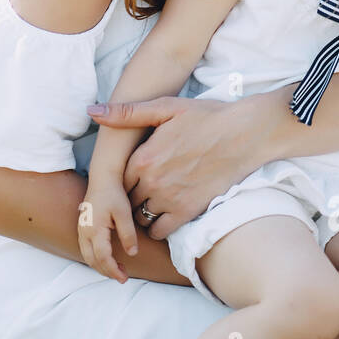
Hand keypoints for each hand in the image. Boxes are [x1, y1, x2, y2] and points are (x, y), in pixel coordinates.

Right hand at [77, 177, 138, 283]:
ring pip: (87, 256)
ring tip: (117, 270)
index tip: (125, 279)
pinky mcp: (82, 227)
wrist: (102, 178)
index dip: (113, 270)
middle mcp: (84, 232)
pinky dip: (95, 258)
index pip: (103, 257)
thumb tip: (133, 254)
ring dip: (100, 266)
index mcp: (94, 229)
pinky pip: (85, 249)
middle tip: (123, 278)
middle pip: (92, 260)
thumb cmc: (114, 193)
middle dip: (106, 272)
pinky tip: (108, 258)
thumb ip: (128, 234)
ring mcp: (81, 229)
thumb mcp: (124, 213)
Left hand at [89, 95, 250, 240]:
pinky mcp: (188, 211)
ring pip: (140, 218)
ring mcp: (169, 198)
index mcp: (143, 157)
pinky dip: (158, 227)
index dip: (122, 180)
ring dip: (143, 213)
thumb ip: (127, 113)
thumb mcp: (165, 107)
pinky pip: (160, 231)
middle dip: (130, 198)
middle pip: (127, 200)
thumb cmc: (207, 117)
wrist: (245, 133)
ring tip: (153, 203)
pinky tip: (165, 215)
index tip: (132, 177)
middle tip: (141, 193)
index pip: (117, 179)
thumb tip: (92, 111)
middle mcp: (152, 181)